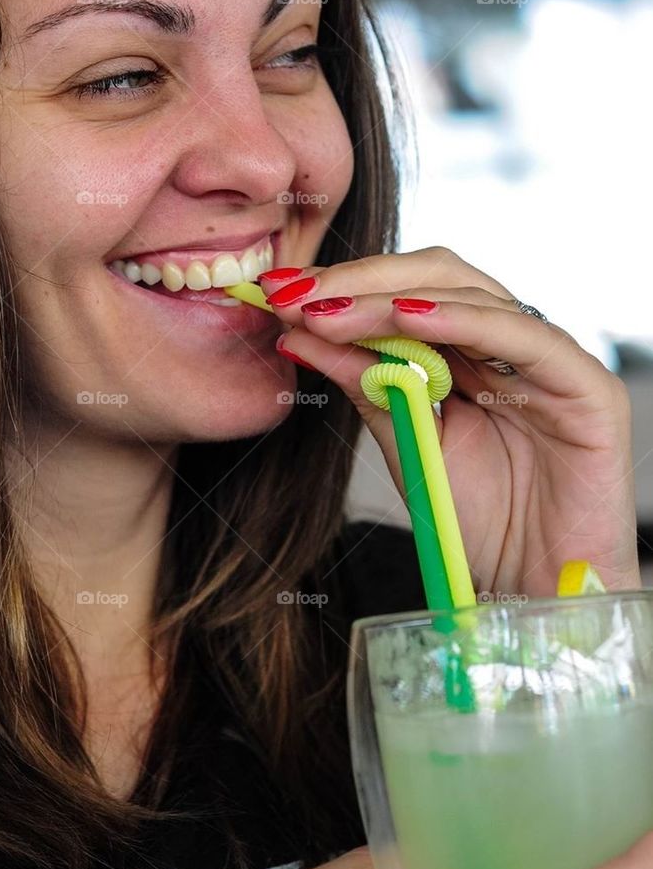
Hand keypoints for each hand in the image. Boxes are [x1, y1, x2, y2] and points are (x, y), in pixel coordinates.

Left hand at [261, 247, 637, 596]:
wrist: (535, 592)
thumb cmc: (480, 522)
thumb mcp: (403, 441)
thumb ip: (362, 383)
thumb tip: (296, 333)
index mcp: (472, 351)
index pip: (407, 291)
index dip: (343, 285)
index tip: (278, 291)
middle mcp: (512, 344)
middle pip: (439, 277)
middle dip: (360, 281)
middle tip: (295, 295)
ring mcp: (552, 361)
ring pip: (473, 297)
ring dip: (391, 300)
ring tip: (330, 310)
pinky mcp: (589, 388)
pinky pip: (524, 338)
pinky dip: (463, 321)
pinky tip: (407, 317)